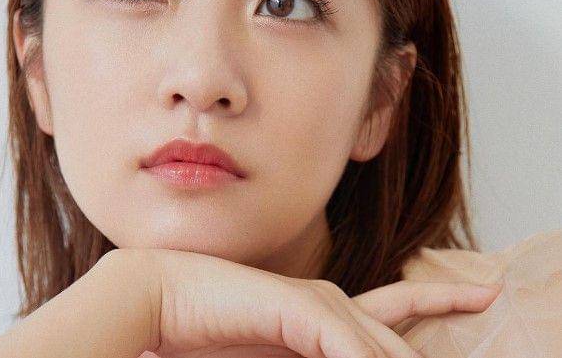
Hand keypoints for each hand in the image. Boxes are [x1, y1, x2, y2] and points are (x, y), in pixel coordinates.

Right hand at [106, 247, 501, 357]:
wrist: (158, 298)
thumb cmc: (203, 336)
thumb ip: (297, 356)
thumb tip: (343, 355)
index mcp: (321, 321)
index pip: (393, 312)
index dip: (440, 304)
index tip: (486, 292)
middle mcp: (327, 306)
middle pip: (396, 338)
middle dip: (425, 349)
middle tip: (472, 312)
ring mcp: (314, 303)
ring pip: (378, 345)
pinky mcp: (295, 306)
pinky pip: (342, 342)